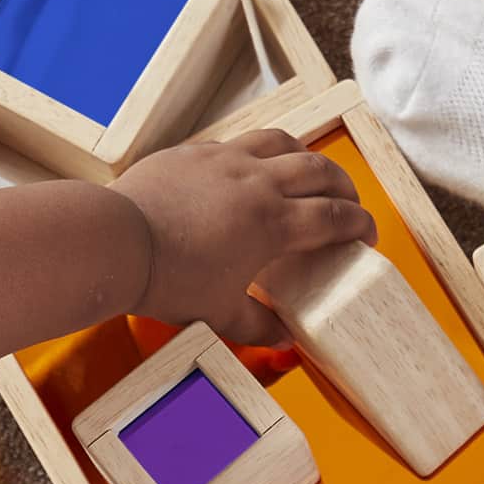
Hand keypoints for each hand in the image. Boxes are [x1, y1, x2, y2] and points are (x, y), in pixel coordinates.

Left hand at [113, 130, 376, 347]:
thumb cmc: (169, 281)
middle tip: (348, 202)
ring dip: (305, 156)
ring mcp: (226, 160)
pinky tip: (253, 167)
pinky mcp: (196, 151)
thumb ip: (257, 327)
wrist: (117, 243)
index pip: (333, 217)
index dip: (359, 224)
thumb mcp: (219, 314)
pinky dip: (260, 151)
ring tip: (309, 172)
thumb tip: (284, 342)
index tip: (367, 235)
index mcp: (272, 223)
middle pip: (318, 171)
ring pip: (282, 142)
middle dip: (343, 185)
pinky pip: (240, 141)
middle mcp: (257, 182)